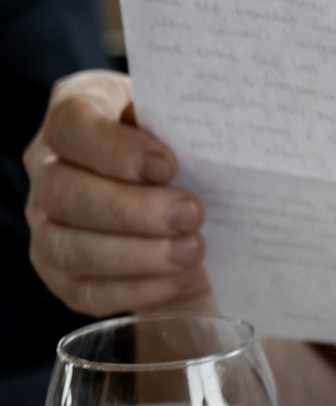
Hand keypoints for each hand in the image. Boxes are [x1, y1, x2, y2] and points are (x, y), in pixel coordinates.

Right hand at [24, 70, 211, 314]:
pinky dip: (139, 289)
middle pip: (65, 193)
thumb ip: (185, 122)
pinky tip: (185, 278)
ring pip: (68, 247)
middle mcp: (47, 168)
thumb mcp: (182, 116)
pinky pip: (84, 290)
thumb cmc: (180, 141)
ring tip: (194, 250)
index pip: (71, 125)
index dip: (114, 149)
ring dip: (138, 255)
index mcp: (74, 115)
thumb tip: (218, 139)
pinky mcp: (60, 271)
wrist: (176, 189)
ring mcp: (46, 223)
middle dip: (133, 210)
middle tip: (193, 214)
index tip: (168, 165)